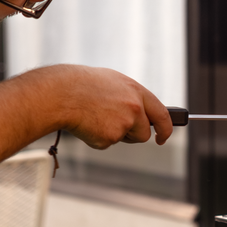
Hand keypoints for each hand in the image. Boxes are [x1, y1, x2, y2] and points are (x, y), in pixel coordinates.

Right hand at [0, 64, 174, 165]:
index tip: (163, 135)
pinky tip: (88, 123)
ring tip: (97, 118)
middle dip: (139, 136)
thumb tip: (140, 111)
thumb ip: (129, 97)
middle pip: (145, 132)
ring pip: (126, 139)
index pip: (161, 113)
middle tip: (133, 136)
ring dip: (116, 135)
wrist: (60, 93)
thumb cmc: (81, 85)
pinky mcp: (110, 137)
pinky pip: (108, 143)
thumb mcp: (111, 83)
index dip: (166, 127)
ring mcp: (123, 123)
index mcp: (135, 91)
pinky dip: (98, 137)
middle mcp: (134, 107)